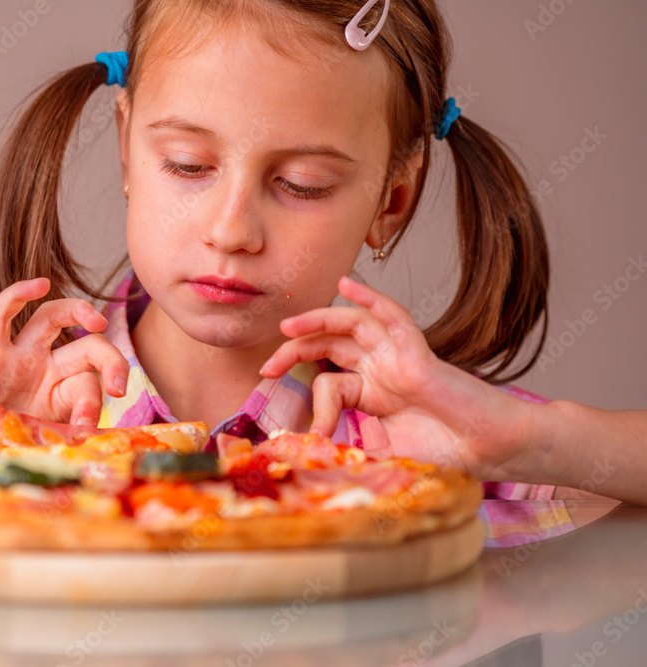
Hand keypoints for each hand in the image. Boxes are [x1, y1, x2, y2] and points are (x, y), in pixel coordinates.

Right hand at [0, 278, 128, 449]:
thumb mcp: (34, 453)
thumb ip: (63, 445)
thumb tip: (96, 445)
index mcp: (58, 399)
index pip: (90, 386)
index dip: (95, 404)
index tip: (88, 429)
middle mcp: (42, 374)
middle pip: (87, 348)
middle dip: (111, 362)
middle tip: (117, 388)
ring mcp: (17, 360)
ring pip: (54, 318)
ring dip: (80, 311)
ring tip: (98, 323)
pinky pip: (1, 314)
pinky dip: (18, 295)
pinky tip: (40, 285)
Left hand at [259, 277, 528, 479]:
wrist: (488, 453)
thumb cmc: (442, 456)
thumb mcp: (379, 453)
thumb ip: (347, 445)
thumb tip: (308, 446)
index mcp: (371, 395)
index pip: (328, 380)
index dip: (310, 402)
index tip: (303, 434)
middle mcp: (380, 371)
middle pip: (329, 345)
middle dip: (295, 351)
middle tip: (266, 367)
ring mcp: (398, 358)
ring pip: (352, 325)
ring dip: (317, 319)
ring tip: (288, 326)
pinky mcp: (417, 352)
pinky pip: (392, 316)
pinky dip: (370, 297)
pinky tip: (348, 284)